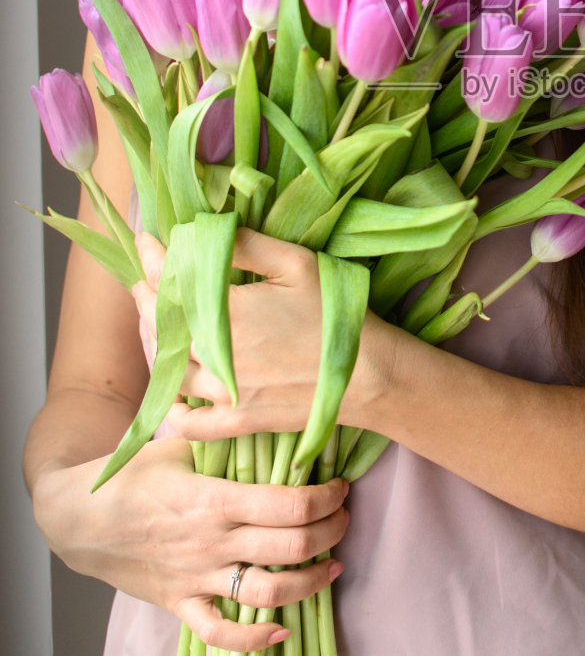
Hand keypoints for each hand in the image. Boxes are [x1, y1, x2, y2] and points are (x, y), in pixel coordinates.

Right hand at [32, 437, 348, 649]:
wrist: (78, 518)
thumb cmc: (132, 475)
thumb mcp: (180, 446)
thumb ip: (225, 439)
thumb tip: (269, 413)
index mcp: (214, 499)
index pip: (289, 504)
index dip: (326, 498)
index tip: (340, 487)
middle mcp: (211, 542)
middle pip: (291, 546)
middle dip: (331, 532)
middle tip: (344, 518)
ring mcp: (196, 578)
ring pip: (268, 593)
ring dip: (311, 582)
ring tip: (334, 565)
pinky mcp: (180, 605)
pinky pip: (221, 635)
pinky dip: (255, 640)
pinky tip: (283, 629)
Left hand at [134, 228, 394, 442]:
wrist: (368, 373)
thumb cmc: (334, 312)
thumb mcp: (296, 265)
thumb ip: (249, 246)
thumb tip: (209, 231)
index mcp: (227, 312)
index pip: (170, 281)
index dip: (152, 258)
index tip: (145, 241)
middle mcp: (215, 354)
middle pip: (161, 325)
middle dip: (148, 298)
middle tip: (145, 282)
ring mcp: (224, 392)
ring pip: (168, 371)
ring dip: (157, 345)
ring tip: (159, 327)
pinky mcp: (237, 421)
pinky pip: (188, 424)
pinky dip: (173, 410)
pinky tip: (175, 392)